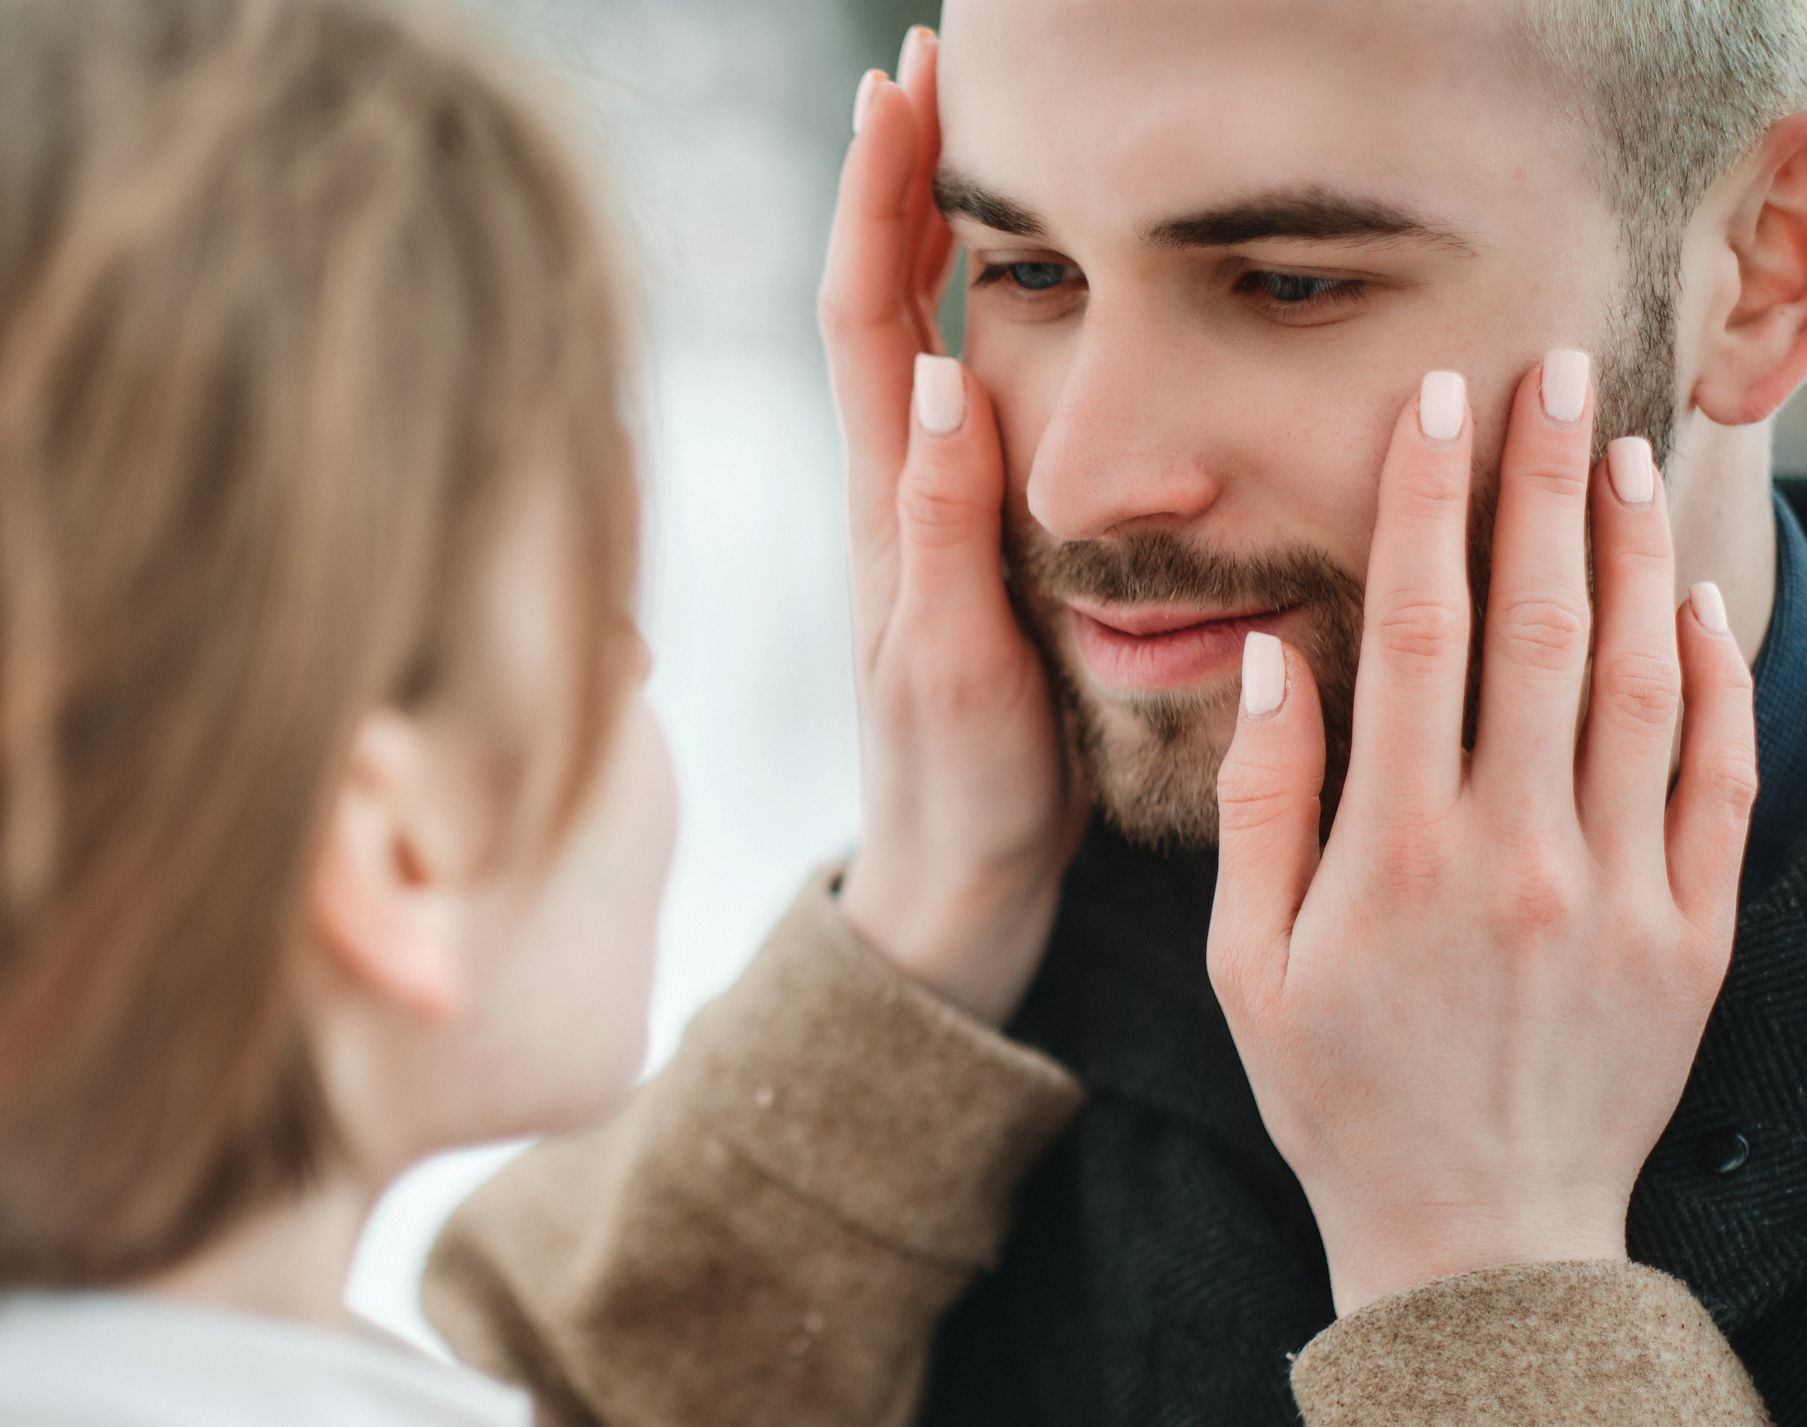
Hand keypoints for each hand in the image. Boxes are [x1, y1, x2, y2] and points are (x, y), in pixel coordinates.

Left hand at [818, 31, 1081, 1026]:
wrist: (955, 883)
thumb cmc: (957, 790)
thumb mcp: (955, 665)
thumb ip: (946, 530)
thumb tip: (940, 375)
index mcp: (886, 503)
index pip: (868, 313)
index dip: (878, 194)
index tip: (901, 83)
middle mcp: (895, 488)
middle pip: (885, 295)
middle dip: (905, 173)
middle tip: (942, 62)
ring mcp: (926, 513)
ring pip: (922, 336)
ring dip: (938, 227)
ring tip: (975, 130)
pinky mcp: (964, 544)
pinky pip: (969, 398)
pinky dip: (982, 316)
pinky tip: (1019, 284)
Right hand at [1208, 356, 1758, 1317]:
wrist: (1476, 1237)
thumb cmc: (1337, 1094)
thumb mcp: (1246, 962)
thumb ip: (1265, 803)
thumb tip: (1273, 658)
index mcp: (1397, 852)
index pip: (1420, 630)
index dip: (1429, 502)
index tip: (1437, 405)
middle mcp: (1517, 852)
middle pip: (1540, 627)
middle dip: (1545, 486)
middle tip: (1554, 375)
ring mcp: (1618, 892)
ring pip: (1638, 683)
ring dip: (1630, 557)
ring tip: (1624, 456)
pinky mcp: (1690, 935)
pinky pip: (1713, 777)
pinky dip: (1711, 679)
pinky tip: (1694, 604)